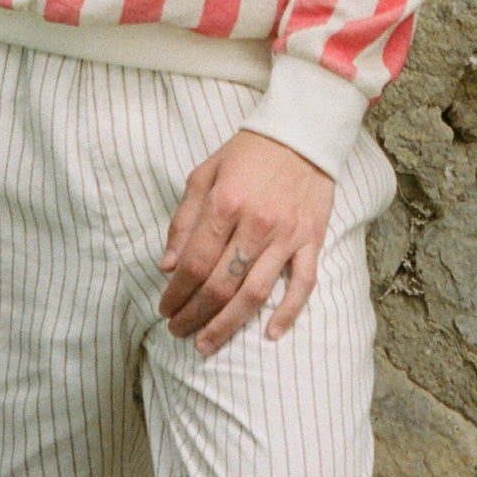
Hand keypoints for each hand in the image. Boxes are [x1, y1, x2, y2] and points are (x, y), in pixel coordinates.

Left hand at [156, 129, 333, 354]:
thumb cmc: (248, 153)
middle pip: (220, 285)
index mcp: (225, 203)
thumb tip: (168, 265)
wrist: (301, 132)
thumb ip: (184, 219)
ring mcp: (286, 235)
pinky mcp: (311, 240)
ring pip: (255, 293)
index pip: (194, 262)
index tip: (164, 308)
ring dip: (228, 324)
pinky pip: (302, 284)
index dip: (175, 292)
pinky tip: (269, 334)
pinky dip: (288, 313)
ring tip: (206, 344)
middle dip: (194, 314)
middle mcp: (255, 223)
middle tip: (178, 332)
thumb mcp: (204, 173)